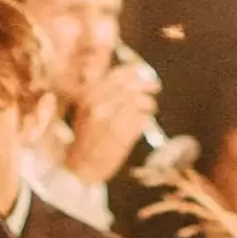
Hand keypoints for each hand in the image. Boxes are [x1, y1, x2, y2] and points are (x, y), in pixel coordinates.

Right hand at [63, 58, 159, 188]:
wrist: (82, 165)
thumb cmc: (86, 135)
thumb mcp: (86, 107)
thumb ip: (104, 90)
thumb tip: (133, 74)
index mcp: (89, 95)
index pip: (118, 74)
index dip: (135, 72)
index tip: (143, 73)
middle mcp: (100, 105)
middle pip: (133, 85)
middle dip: (147, 85)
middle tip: (154, 87)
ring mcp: (112, 120)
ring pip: (141, 102)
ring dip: (149, 103)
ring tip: (149, 106)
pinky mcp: (124, 136)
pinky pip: (144, 119)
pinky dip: (146, 119)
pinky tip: (142, 122)